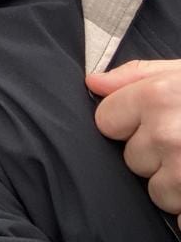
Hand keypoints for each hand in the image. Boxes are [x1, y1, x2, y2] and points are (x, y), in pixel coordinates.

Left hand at [86, 59, 180, 224]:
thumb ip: (135, 75)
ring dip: (175, 183)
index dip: (126, 122)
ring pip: (155, 190)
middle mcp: (166, 136)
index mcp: (156, 98)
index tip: (149, 120)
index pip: (106, 121)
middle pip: (131, 158)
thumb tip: (94, 82)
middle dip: (154, 152)